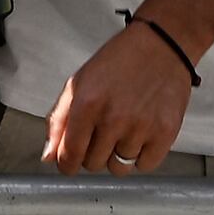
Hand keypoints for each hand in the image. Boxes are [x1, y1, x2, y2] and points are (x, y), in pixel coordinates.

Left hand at [43, 20, 194, 175]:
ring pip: (119, 168)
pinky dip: (141, 156)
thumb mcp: (79, 83)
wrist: (161, 46)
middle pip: (93, 165)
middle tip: (102, 131)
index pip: (69, 155)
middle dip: (92, 153)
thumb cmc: (120, 61)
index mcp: (87, 104)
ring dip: (117, 155)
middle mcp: (114, 118)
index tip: (69, 162)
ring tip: (123, 130)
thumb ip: (59, 121)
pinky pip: (145, 165)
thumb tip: (48, 156)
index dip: (66, 163)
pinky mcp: (165, 133)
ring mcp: (141, 127)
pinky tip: (140, 135)